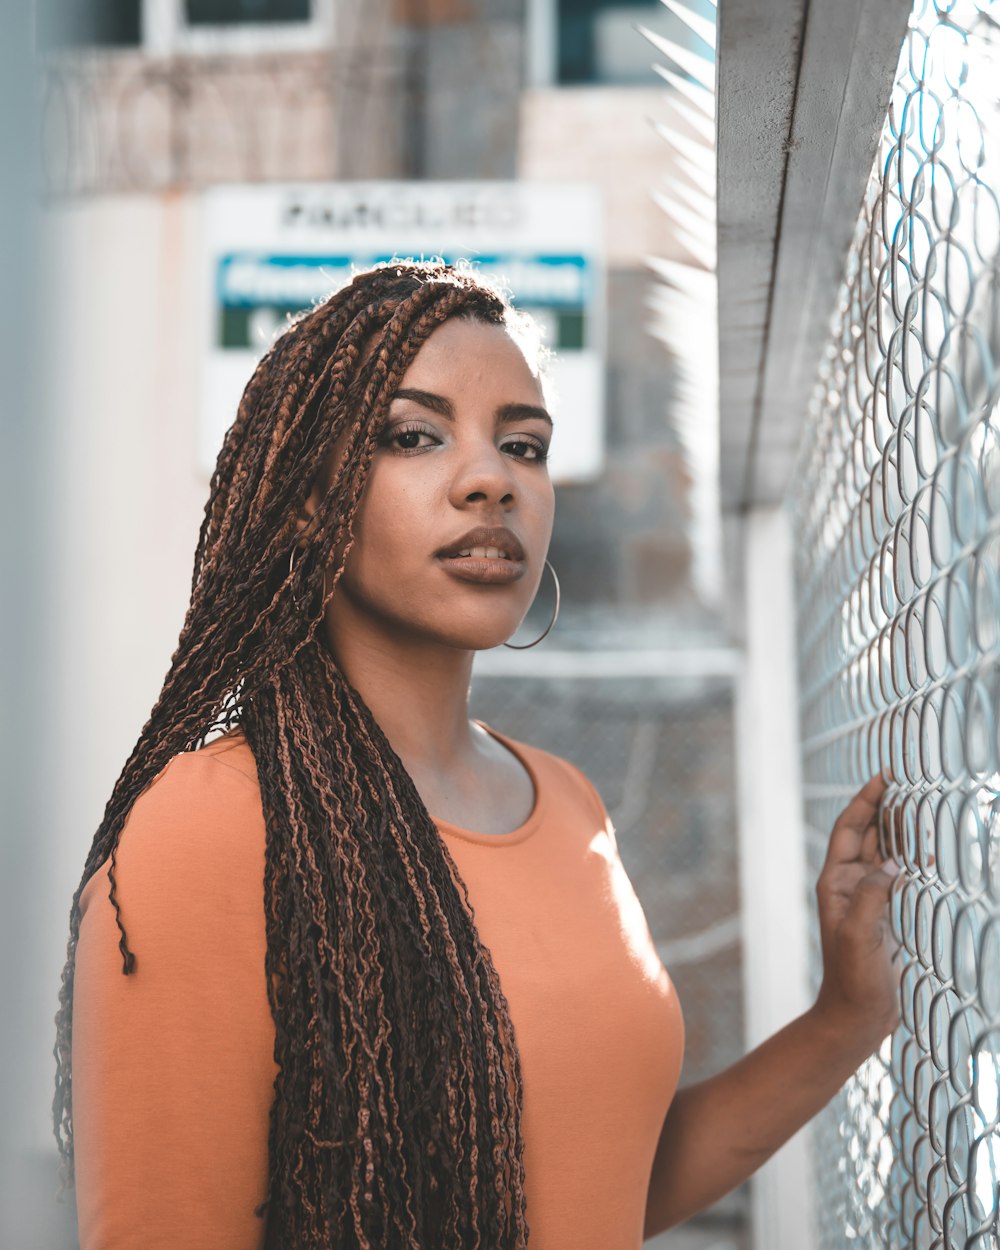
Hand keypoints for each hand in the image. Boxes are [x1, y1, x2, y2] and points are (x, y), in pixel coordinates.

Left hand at [812, 774, 902, 1057]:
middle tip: (906, 783)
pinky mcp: (883, 915)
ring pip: (882, 853)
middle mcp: (848, 885)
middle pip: (866, 835)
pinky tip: (927, 853)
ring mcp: (866, 899)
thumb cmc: (851, 979)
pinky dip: (910, 861)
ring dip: (898, 831)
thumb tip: (892, 865)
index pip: (849, 829)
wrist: (855, 1017)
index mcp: (835, 883)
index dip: (865, 801)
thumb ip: (873, 896)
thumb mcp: (859, 935)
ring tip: (917, 807)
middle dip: (884, 808)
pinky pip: (897, 878)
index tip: (883, 777)